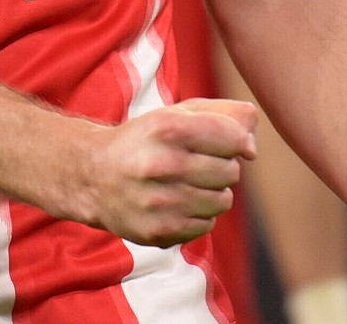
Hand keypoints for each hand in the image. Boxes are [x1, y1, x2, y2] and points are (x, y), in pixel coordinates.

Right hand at [80, 97, 258, 246]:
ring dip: (213, 192)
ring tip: (187, 183)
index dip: (236, 140)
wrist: (93, 177)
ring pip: (223, 201)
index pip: (233, 137)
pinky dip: (199, 215)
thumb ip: (222, 114)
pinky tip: (177, 203)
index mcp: (166, 128)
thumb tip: (252, 145)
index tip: (225, 141)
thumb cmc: (145, 140)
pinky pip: (207, 225)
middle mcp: (162, 165)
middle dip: (222, 166)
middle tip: (197, 163)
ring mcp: (159, 202)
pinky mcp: (158, 231)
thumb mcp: (176, 114)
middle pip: (231, 171)